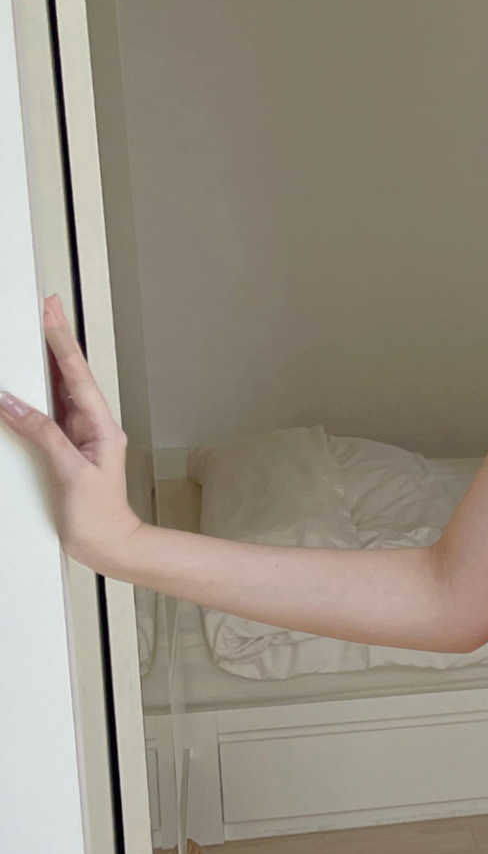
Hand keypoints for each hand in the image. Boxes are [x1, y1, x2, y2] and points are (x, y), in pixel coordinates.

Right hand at [0, 295, 142, 572]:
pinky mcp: (63, 450)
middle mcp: (91, 426)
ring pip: (57, 391)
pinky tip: (24, 383)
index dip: (62, 342)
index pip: (76, 376)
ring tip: (36, 331)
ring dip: (45, 362)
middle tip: (46, 307)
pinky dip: (34, 395)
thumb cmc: (99, 516)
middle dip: (56, 340)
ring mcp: (78, 437)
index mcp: (100, 426)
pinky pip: (46, 415)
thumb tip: (13, 403)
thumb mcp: (70, 472)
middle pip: (68, 375)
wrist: (109, 547)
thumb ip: (43, 435)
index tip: (50, 313)